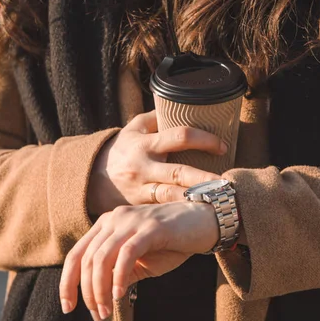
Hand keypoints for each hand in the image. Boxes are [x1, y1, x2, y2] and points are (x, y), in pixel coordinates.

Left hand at [59, 201, 218, 320]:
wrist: (206, 221)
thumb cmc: (174, 241)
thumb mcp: (142, 261)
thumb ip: (120, 273)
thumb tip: (102, 297)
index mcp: (107, 224)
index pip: (77, 254)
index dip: (67, 282)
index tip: (68, 307)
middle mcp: (114, 219)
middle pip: (86, 259)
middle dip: (87, 292)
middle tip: (97, 315)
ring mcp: (132, 221)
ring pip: (102, 257)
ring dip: (100, 289)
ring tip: (106, 309)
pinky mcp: (151, 227)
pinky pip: (126, 254)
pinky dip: (119, 277)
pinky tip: (120, 294)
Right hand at [87, 110, 224, 214]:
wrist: (91, 178)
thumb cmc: (122, 150)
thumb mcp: (134, 128)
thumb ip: (157, 117)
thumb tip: (186, 105)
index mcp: (146, 143)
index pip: (179, 136)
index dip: (203, 140)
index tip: (222, 146)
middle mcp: (144, 167)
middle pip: (179, 173)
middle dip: (204, 179)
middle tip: (227, 184)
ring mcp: (141, 189)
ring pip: (172, 196)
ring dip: (196, 199)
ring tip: (219, 202)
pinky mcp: (140, 206)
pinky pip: (164, 210)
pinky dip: (181, 212)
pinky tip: (200, 215)